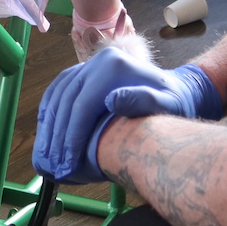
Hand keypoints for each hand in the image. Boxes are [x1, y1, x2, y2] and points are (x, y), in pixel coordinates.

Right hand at [33, 48, 222, 183]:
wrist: (179, 89)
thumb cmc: (174, 103)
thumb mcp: (168, 103)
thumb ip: (144, 101)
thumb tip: (113, 100)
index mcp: (114, 66)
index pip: (83, 104)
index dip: (72, 136)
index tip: (68, 163)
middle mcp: (98, 61)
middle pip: (67, 100)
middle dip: (58, 136)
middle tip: (55, 165)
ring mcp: (90, 64)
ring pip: (58, 95)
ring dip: (50, 126)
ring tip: (48, 155)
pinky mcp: (85, 71)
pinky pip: (59, 90)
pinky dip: (50, 110)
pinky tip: (48, 131)